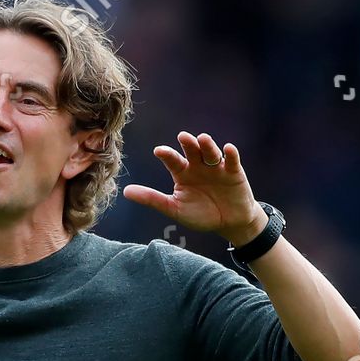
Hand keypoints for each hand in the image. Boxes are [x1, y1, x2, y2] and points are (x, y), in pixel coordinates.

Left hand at [123, 132, 265, 245]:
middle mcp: (198, 166)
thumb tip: (125, 191)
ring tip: (202, 139)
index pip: (173, 161)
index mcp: (183, 173)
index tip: (159, 151)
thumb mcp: (174, 208)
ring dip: (207, 145)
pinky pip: (232, 161)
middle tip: (182, 137)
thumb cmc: (201, 214)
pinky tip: (227, 148)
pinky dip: (230, 154)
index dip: (167, 155)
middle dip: (188, 144)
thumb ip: (152, 199)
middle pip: (192, 151)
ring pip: (211, 153)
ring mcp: (216, 168)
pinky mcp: (234, 172)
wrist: (229, 223)